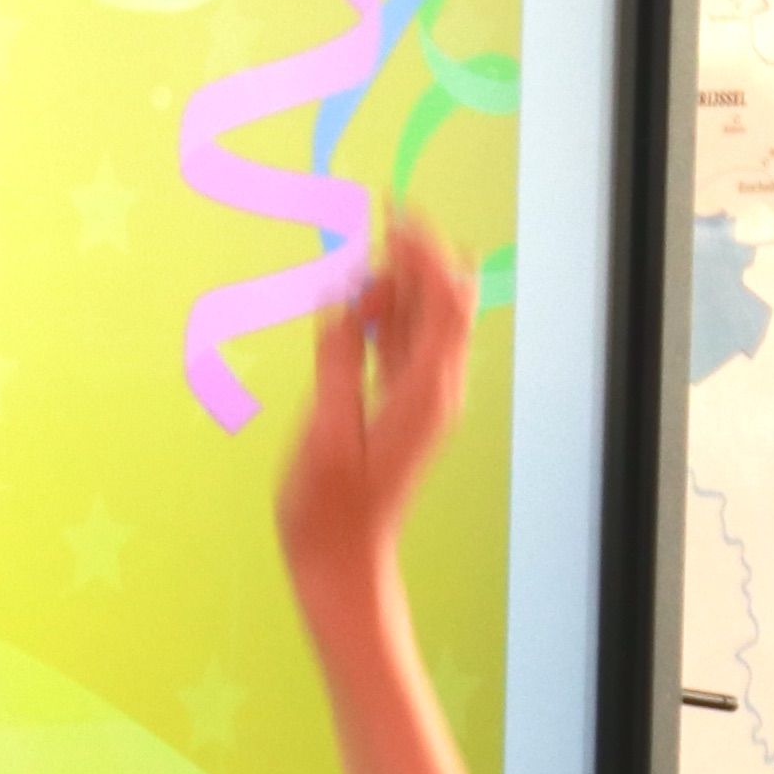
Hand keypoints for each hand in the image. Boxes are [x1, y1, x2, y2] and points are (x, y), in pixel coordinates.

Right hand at [273, 203, 477, 590]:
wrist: (341, 561)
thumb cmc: (329, 509)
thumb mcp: (328, 432)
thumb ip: (338, 361)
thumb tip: (346, 299)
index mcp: (426, 391)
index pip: (445, 300)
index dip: (424, 250)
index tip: (391, 212)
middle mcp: (436, 387)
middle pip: (443, 301)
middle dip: (416, 255)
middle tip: (375, 219)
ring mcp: (422, 396)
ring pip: (423, 318)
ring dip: (399, 280)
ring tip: (360, 252)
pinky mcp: (402, 404)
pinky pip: (403, 343)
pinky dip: (386, 312)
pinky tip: (358, 298)